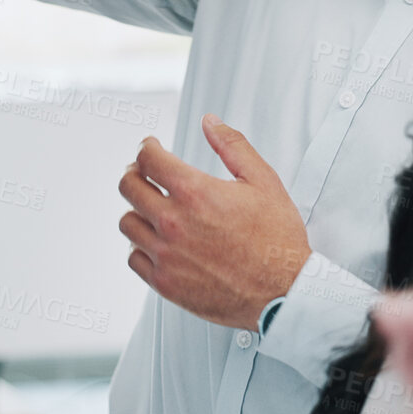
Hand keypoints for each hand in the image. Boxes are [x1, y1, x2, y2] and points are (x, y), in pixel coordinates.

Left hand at [118, 114, 309, 330]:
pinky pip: (134, 258)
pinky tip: (154, 241)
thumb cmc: (277, 239)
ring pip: (127, 223)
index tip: (150, 149)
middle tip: (144, 174)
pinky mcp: (166, 283)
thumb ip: (232, 145)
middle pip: (129, 187)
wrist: (285, 291)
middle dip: (135, 174)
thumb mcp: (263, 180)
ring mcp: (166, 255)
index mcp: (195, 193)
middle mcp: (174, 223)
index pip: (148, 159)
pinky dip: (140, 246)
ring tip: (150, 209)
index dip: (146, 148)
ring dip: (136, 210)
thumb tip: (211, 122)